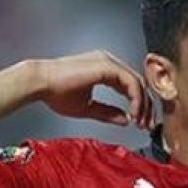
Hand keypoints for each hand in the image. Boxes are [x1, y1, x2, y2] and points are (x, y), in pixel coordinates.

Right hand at [36, 50, 154, 129]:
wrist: (40, 83)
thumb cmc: (56, 93)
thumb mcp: (87, 108)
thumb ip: (107, 112)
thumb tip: (126, 120)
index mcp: (103, 69)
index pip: (130, 85)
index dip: (138, 105)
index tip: (139, 123)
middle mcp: (108, 62)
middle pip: (137, 82)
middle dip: (145, 106)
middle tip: (146, 125)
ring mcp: (108, 61)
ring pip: (137, 81)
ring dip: (143, 104)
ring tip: (141, 122)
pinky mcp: (107, 66)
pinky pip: (131, 82)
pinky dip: (136, 99)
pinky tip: (134, 113)